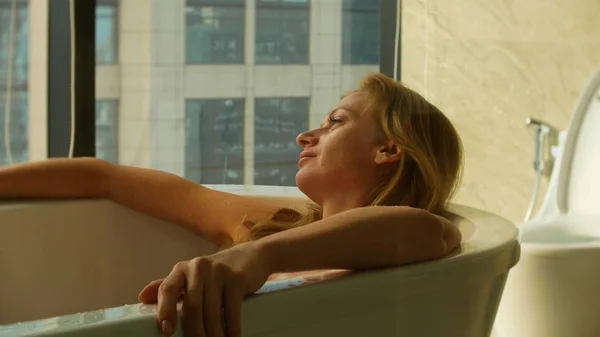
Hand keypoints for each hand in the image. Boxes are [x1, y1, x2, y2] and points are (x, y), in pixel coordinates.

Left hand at [138, 242, 270, 336]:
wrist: (250, 256)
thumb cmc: (216, 272)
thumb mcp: (192, 277)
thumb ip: (171, 287)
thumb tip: (141, 298)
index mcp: (181, 269)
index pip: (167, 289)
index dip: (165, 310)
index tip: (167, 331)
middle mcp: (197, 267)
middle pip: (192, 307)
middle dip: (195, 333)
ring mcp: (218, 271)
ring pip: (211, 312)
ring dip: (214, 335)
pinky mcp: (236, 278)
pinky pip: (231, 309)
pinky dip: (232, 329)